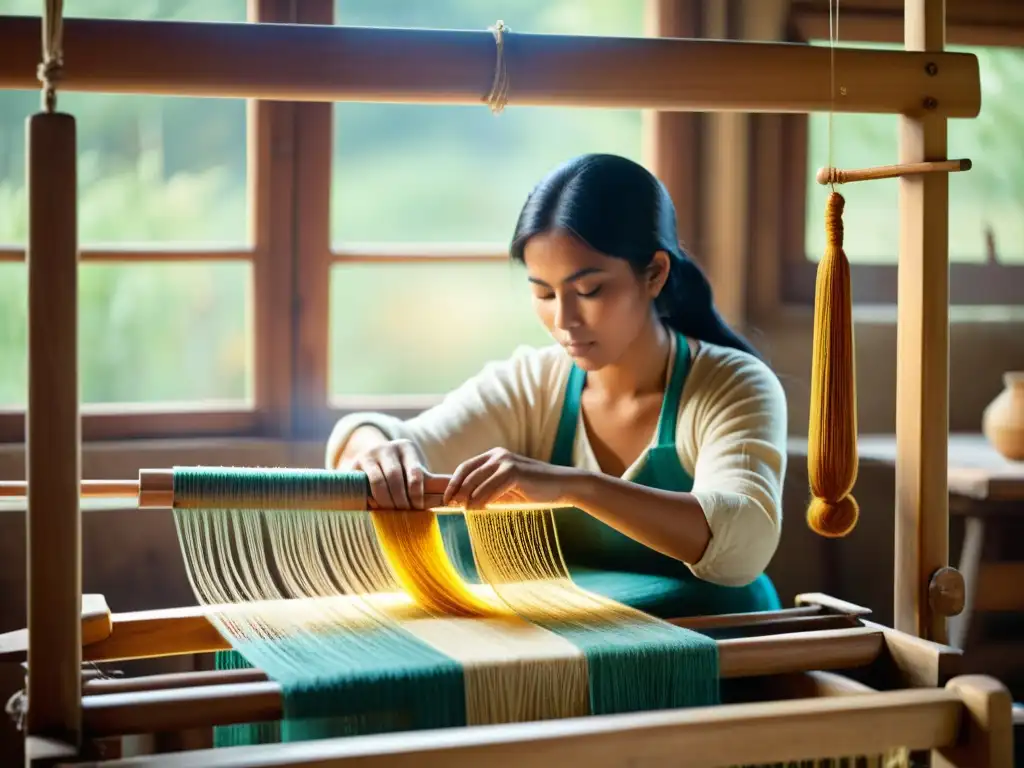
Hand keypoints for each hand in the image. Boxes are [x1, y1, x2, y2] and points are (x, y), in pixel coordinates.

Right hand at [339, 437, 428, 509]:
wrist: (368, 464)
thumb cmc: (399, 473)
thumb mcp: (416, 474)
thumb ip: (437, 483)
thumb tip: (460, 492)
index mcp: (407, 448)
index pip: (416, 473)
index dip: (417, 494)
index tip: (418, 509)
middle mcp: (389, 447)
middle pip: (397, 477)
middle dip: (402, 499)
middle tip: (405, 514)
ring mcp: (371, 453)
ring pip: (382, 481)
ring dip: (388, 500)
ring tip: (393, 513)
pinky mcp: (357, 463)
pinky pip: (368, 483)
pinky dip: (375, 497)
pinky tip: (378, 507)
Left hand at [443, 448, 581, 509]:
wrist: (562, 486)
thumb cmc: (534, 490)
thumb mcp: (507, 488)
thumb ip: (488, 489)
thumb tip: (464, 502)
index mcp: (494, 455)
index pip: (465, 467)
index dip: (453, 483)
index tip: (446, 499)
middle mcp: (498, 455)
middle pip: (468, 474)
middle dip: (456, 492)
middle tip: (451, 507)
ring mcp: (506, 462)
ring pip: (476, 482)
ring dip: (467, 499)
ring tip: (464, 512)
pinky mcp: (514, 472)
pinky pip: (490, 489)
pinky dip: (481, 501)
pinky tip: (477, 511)